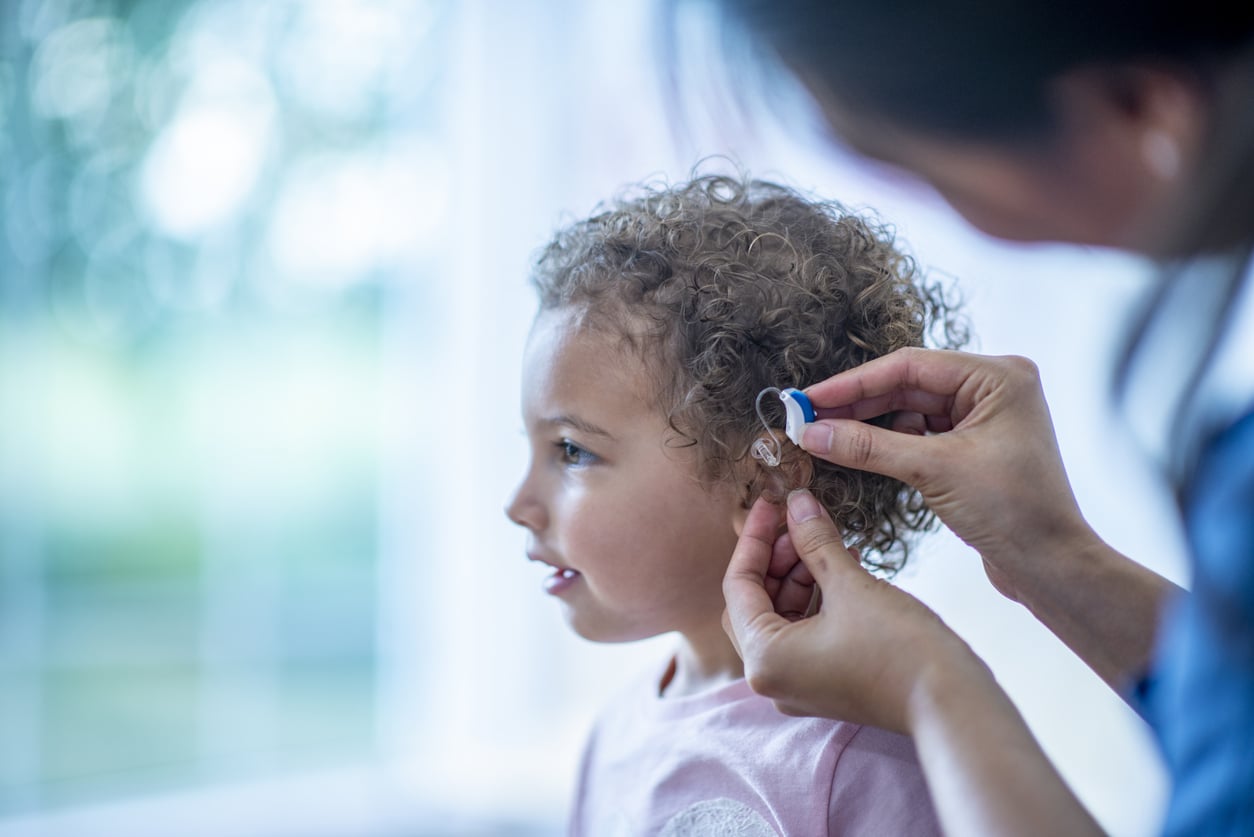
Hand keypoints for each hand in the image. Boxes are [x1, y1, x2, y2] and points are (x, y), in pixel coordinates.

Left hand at [723, 492, 978, 731]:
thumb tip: (796, 502)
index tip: (768, 504)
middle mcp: (771, 679)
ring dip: (798, 576)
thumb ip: (814, 541)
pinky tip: (841, 564)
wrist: (951, 703)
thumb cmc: (900, 649)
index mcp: (763, 659)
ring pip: (780, 617)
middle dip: (775, 558)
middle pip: (754, 603)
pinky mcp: (824, 684)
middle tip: (798, 523)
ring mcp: (797, 686)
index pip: (738, 586)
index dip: (753, 539)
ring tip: (824, 539)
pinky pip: (804, 633)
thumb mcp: (850, 585)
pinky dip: (816, 599)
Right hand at [799, 347, 1096, 602]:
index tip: (810, 399)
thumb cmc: (1014, 512)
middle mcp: (993, 389)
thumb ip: (869, 447)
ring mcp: (985, 418)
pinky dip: (889, 443)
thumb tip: (813, 433)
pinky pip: (921, 434)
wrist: (1051, 566)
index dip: (853, 383)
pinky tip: (857, 451)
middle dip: (856, 404)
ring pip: (910, 411)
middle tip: (807, 417)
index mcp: (997, 377)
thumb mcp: (934, 471)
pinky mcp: (974, 447)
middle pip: (908, 385)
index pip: (910, 367)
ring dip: (869, 424)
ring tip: (824, 436)